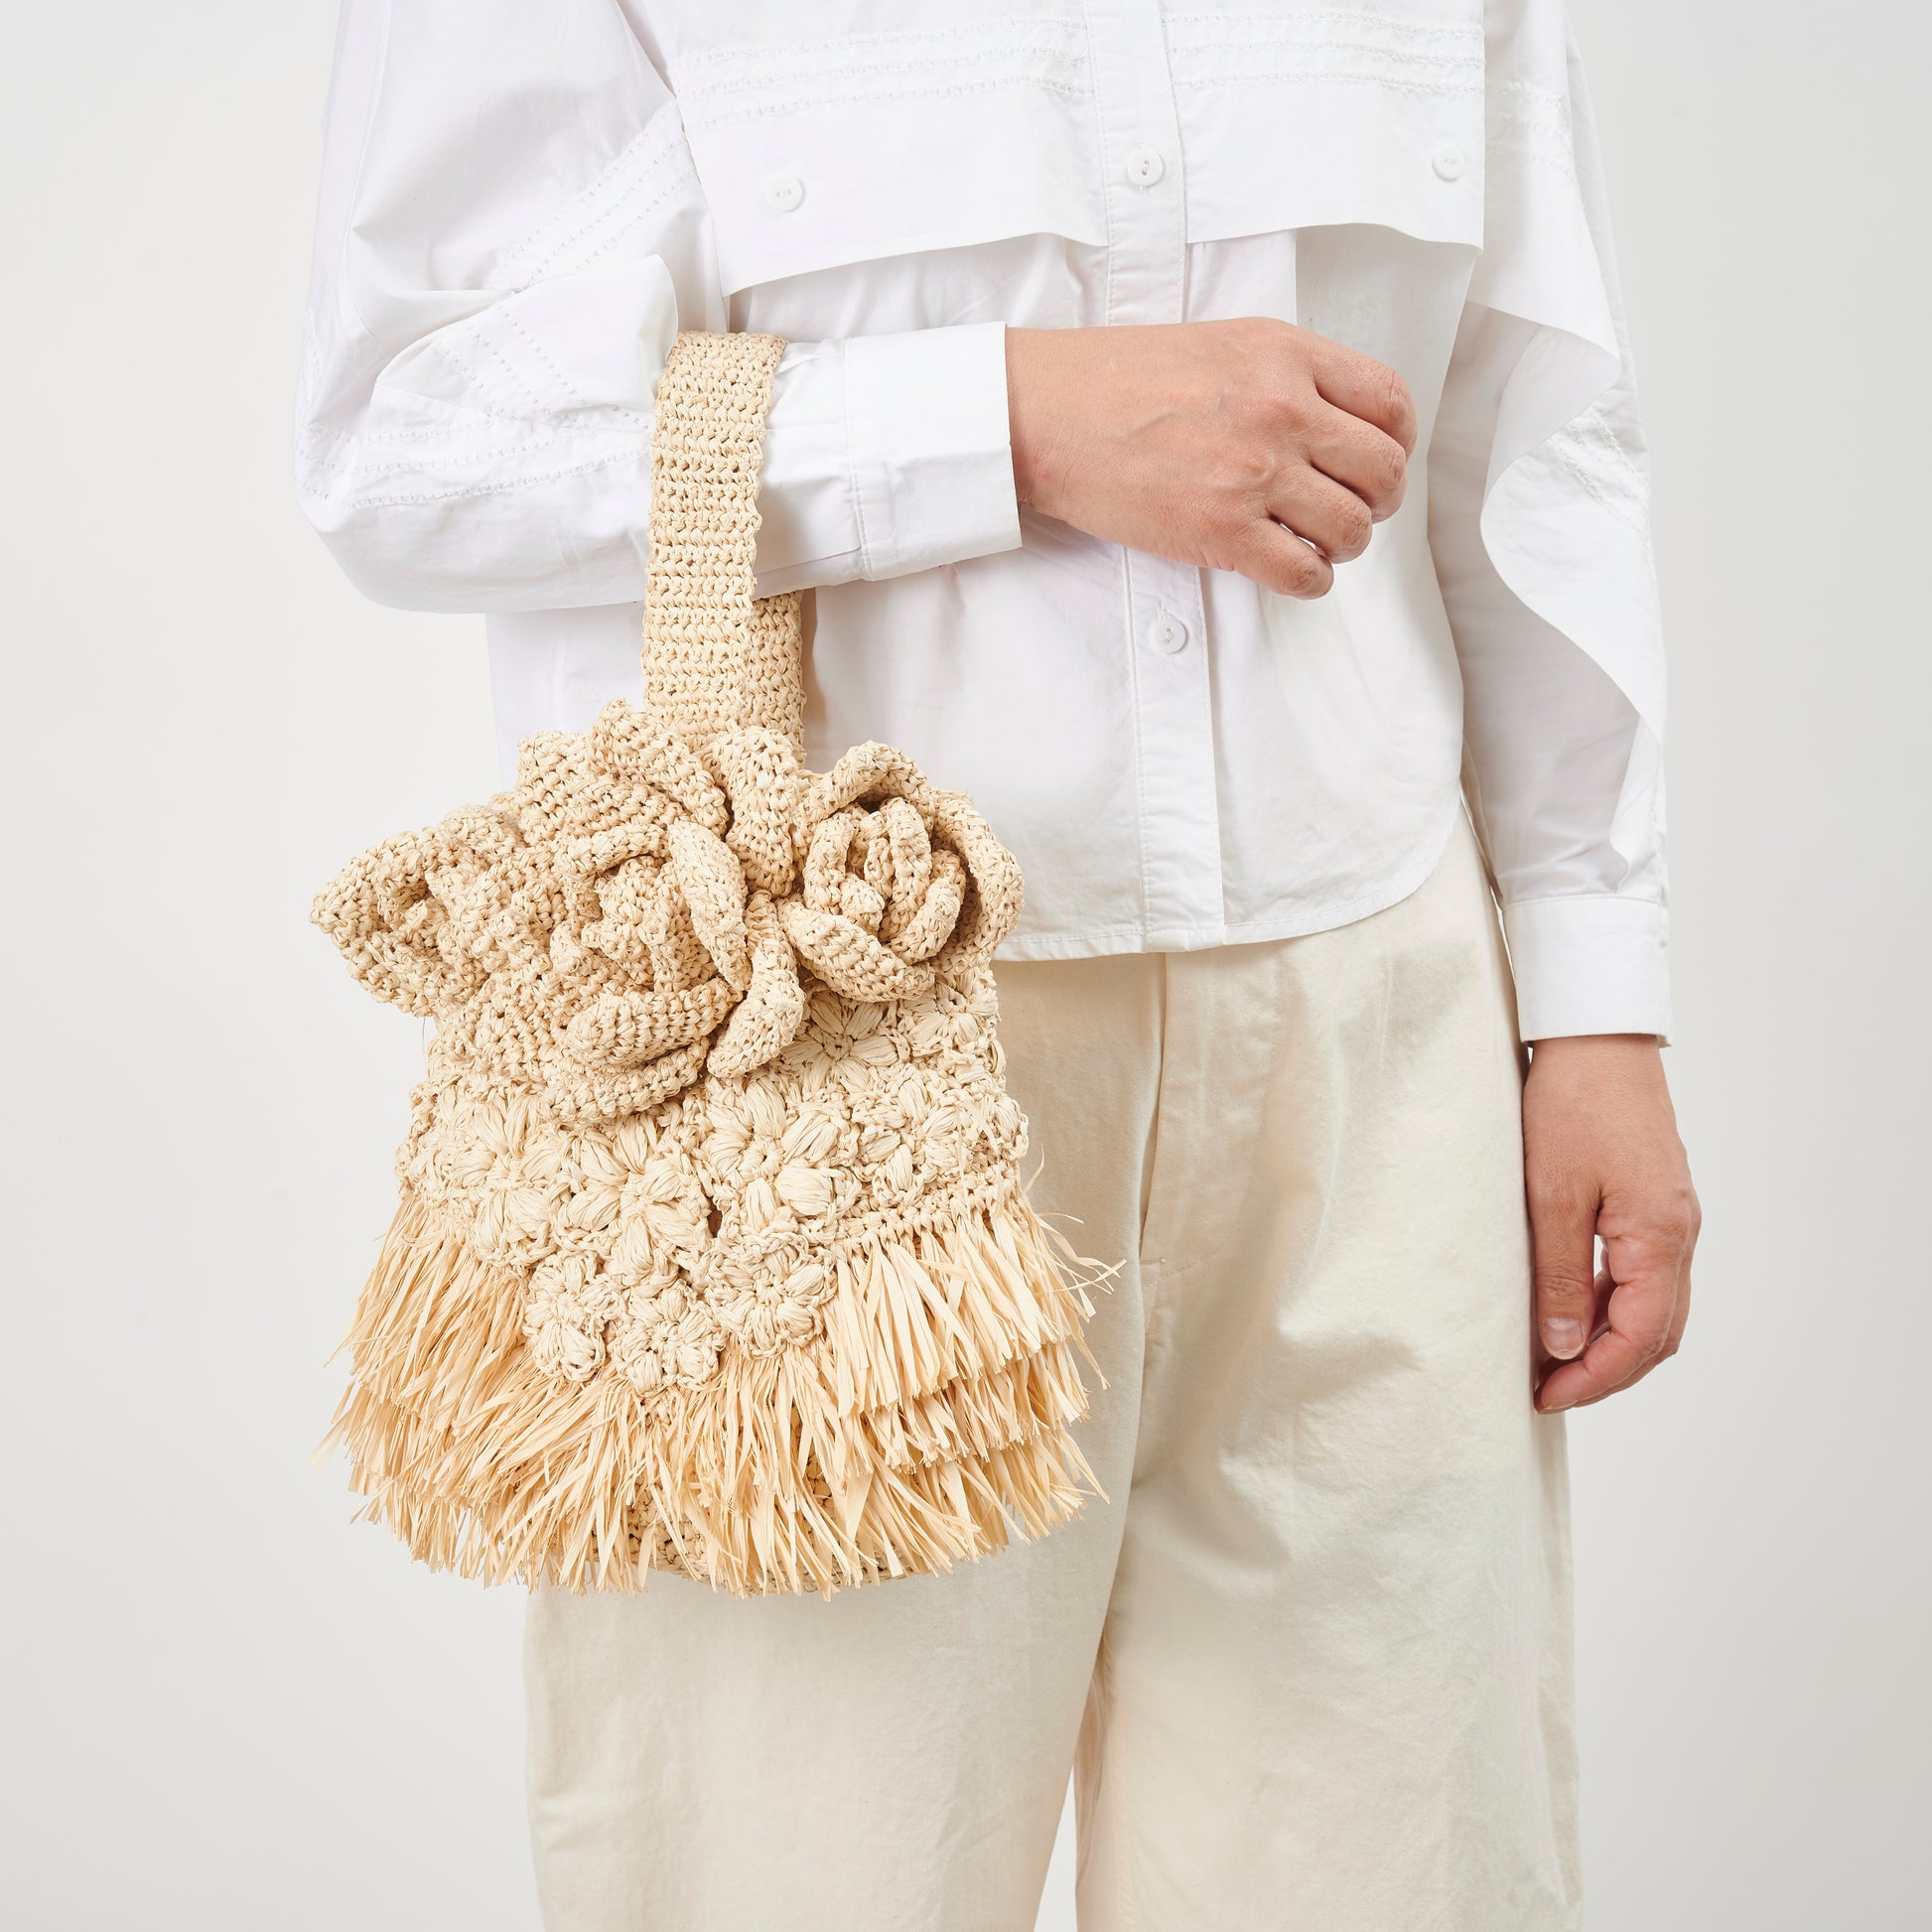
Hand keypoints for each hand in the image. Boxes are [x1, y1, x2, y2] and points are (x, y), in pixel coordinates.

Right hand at [1005, 319, 1415, 598]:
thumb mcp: (1221, 343)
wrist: (1047, 413)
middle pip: (1384, 472)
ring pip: (1353, 528)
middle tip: (1348, 508)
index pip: (1390, 404)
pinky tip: (1288, 567)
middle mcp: (1283, 410)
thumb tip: (1335, 424)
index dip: (1396, 442)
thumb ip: (1285, 374)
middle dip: (1378, 501)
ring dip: (1343, 544)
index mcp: (1286, 356)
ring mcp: (1255, 474)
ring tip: (1312, 541)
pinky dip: (1310, 580)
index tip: (1374, 460)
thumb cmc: (1119, 379)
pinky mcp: (1223, 532)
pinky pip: (1306, 573)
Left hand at [1524, 1035, 1699, 1411]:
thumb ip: (1560, 1276)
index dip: (1594, 1379)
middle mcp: (1679, 1234)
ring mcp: (1671, 1217)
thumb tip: (1564, 1345)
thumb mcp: (1552, 1196)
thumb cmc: (1573, 1103)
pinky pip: (1643, 1273)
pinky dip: (1611, 1303)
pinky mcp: (1654, 1201)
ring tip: (1553, 1357)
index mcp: (1659, 1238)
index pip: (1639, 1339)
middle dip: (1606, 1371)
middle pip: (1657, 1334)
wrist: (1596, 1034)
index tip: (1546, 1396)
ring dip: (1610, 1340)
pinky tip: (1570, 1306)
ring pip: (1653, 1306)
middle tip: (1549, 1389)